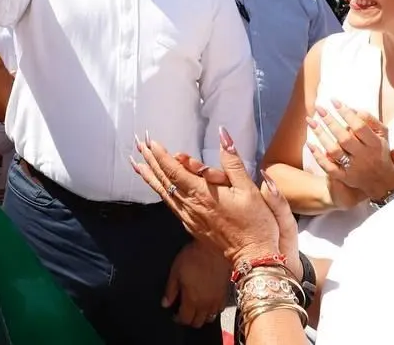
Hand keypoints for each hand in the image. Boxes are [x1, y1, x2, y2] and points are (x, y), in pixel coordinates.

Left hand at [133, 128, 286, 270]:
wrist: (254, 258)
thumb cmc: (255, 223)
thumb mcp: (248, 188)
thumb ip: (232, 162)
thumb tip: (224, 135)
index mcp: (202, 194)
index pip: (175, 171)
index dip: (161, 155)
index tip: (151, 142)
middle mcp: (191, 206)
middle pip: (165, 180)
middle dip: (151, 161)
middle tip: (138, 145)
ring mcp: (189, 218)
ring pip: (164, 194)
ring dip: (151, 177)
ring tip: (138, 165)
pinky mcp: (192, 226)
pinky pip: (170, 205)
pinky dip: (160, 192)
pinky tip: (158, 189)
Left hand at [163, 240, 229, 327]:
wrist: (214, 248)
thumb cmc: (193, 257)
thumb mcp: (175, 271)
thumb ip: (170, 290)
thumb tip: (165, 304)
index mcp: (192, 299)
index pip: (185, 319)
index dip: (178, 319)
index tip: (174, 314)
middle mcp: (206, 304)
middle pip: (198, 322)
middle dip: (189, 320)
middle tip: (184, 311)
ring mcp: (217, 300)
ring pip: (209, 318)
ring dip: (201, 316)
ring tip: (196, 308)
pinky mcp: (225, 294)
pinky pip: (219, 310)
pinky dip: (212, 310)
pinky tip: (208, 303)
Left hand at [307, 101, 393, 201]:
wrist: (383, 182)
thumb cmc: (379, 151)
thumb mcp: (382, 135)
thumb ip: (370, 120)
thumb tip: (352, 108)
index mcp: (374, 144)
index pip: (359, 127)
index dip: (346, 113)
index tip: (334, 101)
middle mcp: (364, 156)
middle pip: (344, 138)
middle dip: (330, 121)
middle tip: (319, 108)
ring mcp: (353, 168)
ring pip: (334, 151)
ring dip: (321, 135)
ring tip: (311, 121)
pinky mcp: (345, 178)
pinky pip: (329, 168)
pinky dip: (318, 156)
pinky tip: (309, 143)